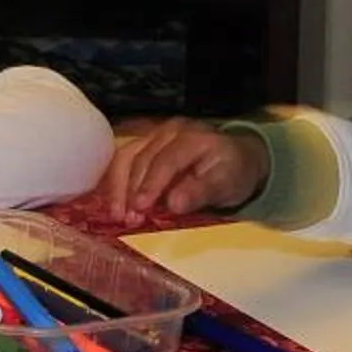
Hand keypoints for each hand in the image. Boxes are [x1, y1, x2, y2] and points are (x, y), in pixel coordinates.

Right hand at [96, 118, 268, 223]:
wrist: (237, 158)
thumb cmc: (232, 173)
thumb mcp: (226, 185)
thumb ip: (200, 192)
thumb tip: (173, 205)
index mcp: (192, 137)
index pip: (166, 160)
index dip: (150, 185)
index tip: (139, 209)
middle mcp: (169, 131)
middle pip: (141, 158)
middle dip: (131, 191)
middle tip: (127, 220)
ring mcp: (154, 135)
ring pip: (126, 157)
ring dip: (117, 187)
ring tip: (117, 214)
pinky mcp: (144, 144)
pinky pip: (123, 160)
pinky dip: (115, 182)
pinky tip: (113, 203)